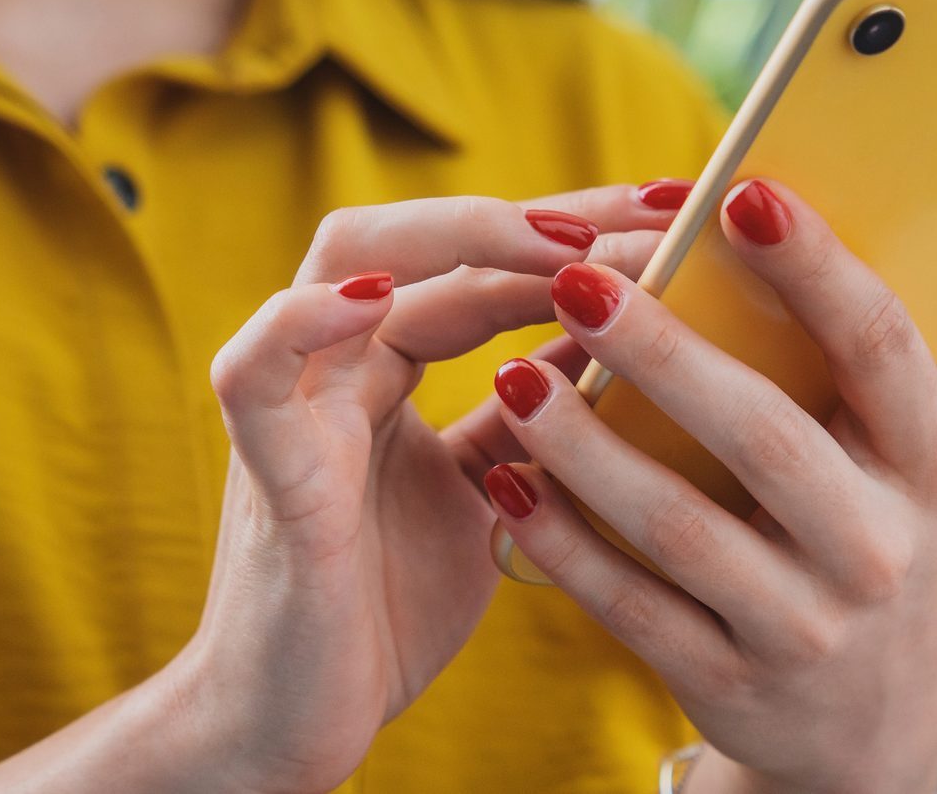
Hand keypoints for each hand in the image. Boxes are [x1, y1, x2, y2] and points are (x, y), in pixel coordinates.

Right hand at [171, 185, 684, 793]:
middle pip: (425, 238)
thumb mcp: (494, 496)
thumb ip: (535, 418)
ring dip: (458, 239)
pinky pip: (257, 371)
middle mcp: (342, 366)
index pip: (484, 264)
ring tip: (562, 240)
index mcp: (390, 368)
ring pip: (345, 262)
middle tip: (655, 209)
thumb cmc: (389, 610)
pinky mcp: (265, 471)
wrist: (297, 727)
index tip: (680, 214)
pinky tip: (378, 297)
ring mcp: (298, 406)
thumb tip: (623, 344)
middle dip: (542, 214)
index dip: (579, 232)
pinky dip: (306, 322)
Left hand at [482, 180, 936, 793]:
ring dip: (591, 450)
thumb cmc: (912, 540)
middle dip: (666, 352)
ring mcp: (802, 624)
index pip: (878, 348)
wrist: (873, 727)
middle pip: (764, 434)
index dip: (816, 269)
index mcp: (934, 466)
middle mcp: (876, 546)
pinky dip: (566, 548)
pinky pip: (634, 608)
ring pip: (682, 528)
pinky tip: (507, 484)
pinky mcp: (728, 679)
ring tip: (515, 375)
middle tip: (578, 277)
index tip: (741, 194)